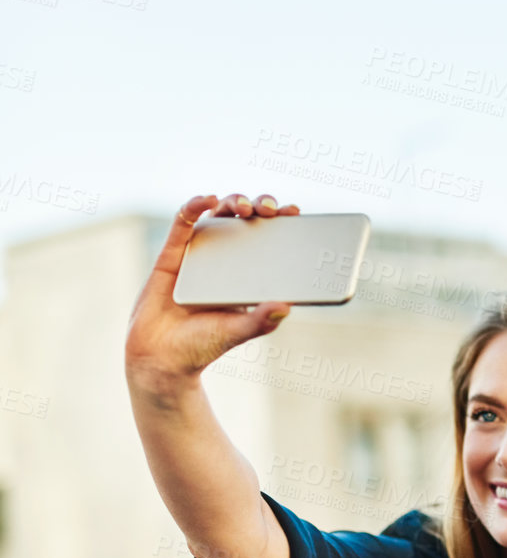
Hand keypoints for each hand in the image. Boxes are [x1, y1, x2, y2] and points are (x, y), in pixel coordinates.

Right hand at [125, 193, 299, 389]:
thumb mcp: (236, 333)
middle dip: (260, 206)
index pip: (267, 239)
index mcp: (246, 274)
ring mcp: (199, 253)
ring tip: (244, 206)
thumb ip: (259, 322)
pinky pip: (183, 224)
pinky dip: (194, 207)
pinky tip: (206, 200)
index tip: (294, 213)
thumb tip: (286, 307)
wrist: (161, 358)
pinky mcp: (172, 253)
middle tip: (270, 210)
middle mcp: (225, 258)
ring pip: (218, 216)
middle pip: (245, 220)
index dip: (280, 222)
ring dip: (233, 202)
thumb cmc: (202, 345)